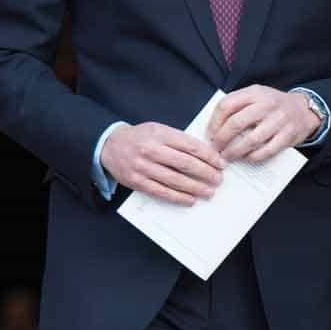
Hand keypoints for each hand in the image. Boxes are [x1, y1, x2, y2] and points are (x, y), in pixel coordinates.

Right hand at [101, 122, 224, 204]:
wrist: (110, 145)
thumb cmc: (140, 138)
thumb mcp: (159, 130)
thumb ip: (179, 140)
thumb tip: (206, 154)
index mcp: (160, 134)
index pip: (190, 146)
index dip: (209, 156)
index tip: (220, 163)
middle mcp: (151, 149)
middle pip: (185, 164)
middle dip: (206, 173)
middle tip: (218, 179)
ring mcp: (143, 166)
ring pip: (175, 180)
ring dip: (196, 188)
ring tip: (209, 191)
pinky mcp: (137, 181)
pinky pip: (162, 192)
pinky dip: (179, 197)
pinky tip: (190, 199)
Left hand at [208, 86, 320, 162]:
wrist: (304, 109)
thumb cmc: (273, 105)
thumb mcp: (256, 96)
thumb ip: (238, 106)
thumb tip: (214, 128)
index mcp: (254, 92)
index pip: (226, 105)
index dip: (214, 122)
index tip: (209, 134)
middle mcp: (266, 104)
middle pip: (236, 123)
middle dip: (221, 139)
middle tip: (215, 149)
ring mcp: (278, 120)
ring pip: (251, 140)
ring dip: (235, 151)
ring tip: (227, 157)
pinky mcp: (287, 135)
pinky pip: (267, 150)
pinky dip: (254, 157)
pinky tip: (246, 158)